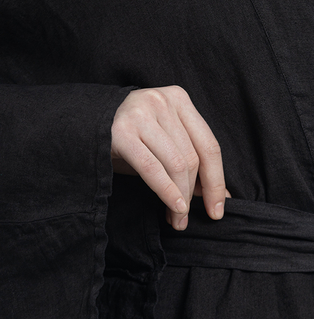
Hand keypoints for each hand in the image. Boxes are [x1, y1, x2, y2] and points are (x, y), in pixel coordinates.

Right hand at [110, 85, 229, 229]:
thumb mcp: (165, 142)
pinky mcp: (120, 132)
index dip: (217, 181)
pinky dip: (166, 191)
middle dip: (194, 194)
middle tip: (188, 219)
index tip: (218, 207)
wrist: (86, 123)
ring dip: (180, 198)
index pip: (209, 145)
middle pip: (192, 157)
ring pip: (175, 164)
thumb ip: (192, 163)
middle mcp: (162, 101)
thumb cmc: (133, 136)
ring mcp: (141, 114)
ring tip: (177, 218)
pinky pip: (152, 168)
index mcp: (180, 99)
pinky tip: (172, 206)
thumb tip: (221, 197)